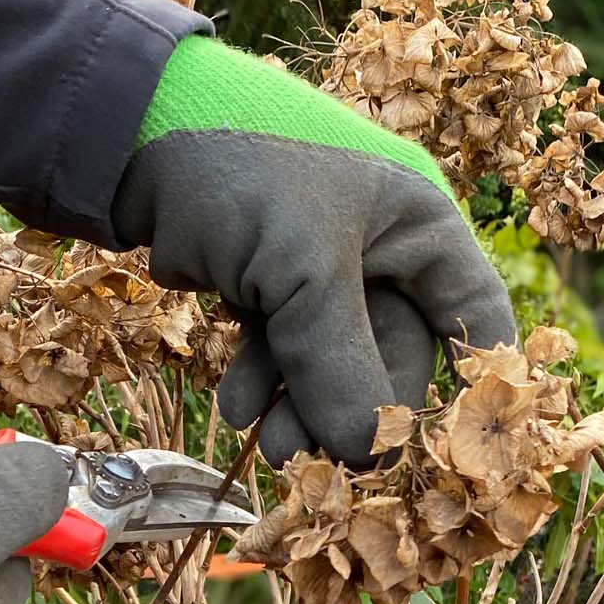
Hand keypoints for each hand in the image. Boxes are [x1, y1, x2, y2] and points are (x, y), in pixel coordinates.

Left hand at [114, 36, 515, 466]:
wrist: (130, 134)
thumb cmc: (242, 174)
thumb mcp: (303, 270)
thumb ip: (339, 362)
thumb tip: (368, 455)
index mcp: (418, 222)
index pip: (474, 313)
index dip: (473, 385)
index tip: (451, 453)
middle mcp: (378, 243)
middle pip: (392, 352)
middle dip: (357, 411)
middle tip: (323, 469)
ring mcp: (316, 262)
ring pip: (329, 357)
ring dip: (303, 407)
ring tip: (269, 449)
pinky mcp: (262, 277)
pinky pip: (279, 344)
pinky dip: (263, 378)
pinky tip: (236, 406)